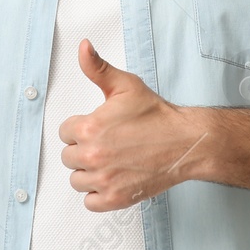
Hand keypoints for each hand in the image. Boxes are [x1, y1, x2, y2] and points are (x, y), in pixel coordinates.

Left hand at [58, 40, 197, 211]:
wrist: (185, 142)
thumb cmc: (156, 115)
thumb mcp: (125, 85)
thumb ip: (98, 68)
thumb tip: (83, 47)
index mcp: (90, 128)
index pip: (64, 133)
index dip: (80, 128)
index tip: (98, 128)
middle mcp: (93, 156)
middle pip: (68, 157)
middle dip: (83, 149)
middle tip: (107, 143)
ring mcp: (104, 180)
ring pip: (77, 180)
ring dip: (88, 172)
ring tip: (109, 161)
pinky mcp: (116, 198)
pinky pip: (90, 202)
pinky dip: (97, 194)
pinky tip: (111, 179)